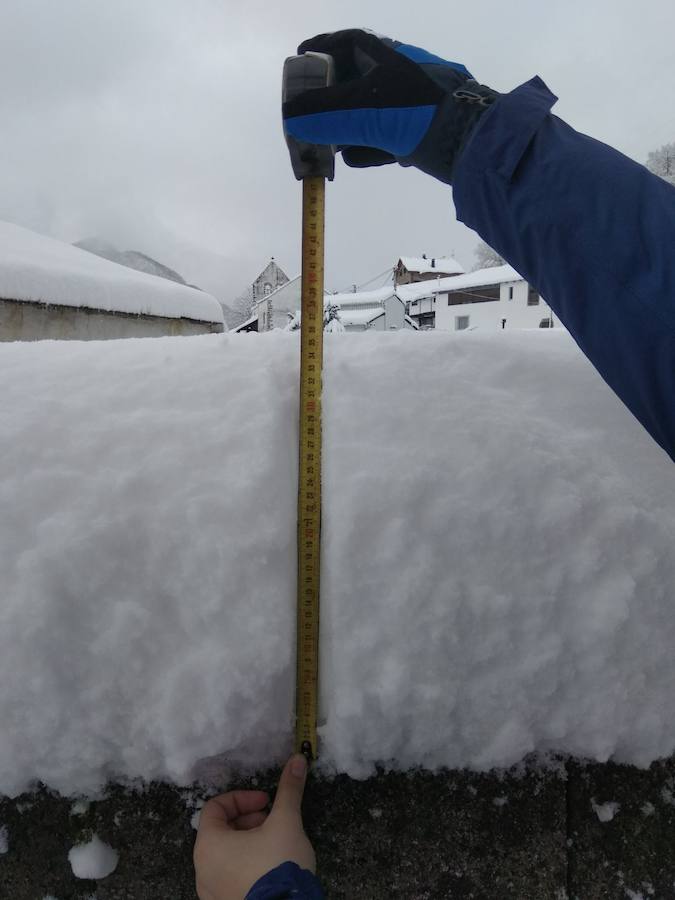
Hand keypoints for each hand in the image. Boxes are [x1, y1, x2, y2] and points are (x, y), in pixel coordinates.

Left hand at [194, 754, 314, 899]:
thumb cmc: (277, 865)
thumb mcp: (286, 822)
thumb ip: (289, 790)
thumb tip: (297, 758)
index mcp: (208, 845)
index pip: (215, 807)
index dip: (242, 798)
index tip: (266, 801)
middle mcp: (202, 870)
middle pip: (219, 831)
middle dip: (247, 820)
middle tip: (272, 821)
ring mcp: (211, 893)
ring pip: (225, 856)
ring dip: (247, 842)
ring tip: (273, 844)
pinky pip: (229, 878)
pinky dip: (245, 866)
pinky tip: (269, 869)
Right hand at [282, 29, 496, 183]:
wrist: (469, 138)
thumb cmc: (416, 111)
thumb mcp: (364, 111)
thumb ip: (326, 115)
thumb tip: (291, 119)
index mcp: (382, 55)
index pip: (343, 43)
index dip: (320, 48)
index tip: (299, 58)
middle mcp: (393, 74)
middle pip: (349, 83)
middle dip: (327, 104)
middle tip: (306, 118)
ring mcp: (405, 103)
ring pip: (363, 113)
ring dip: (344, 131)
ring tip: (328, 147)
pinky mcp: (414, 130)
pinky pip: (381, 135)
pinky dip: (367, 146)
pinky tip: (354, 159)